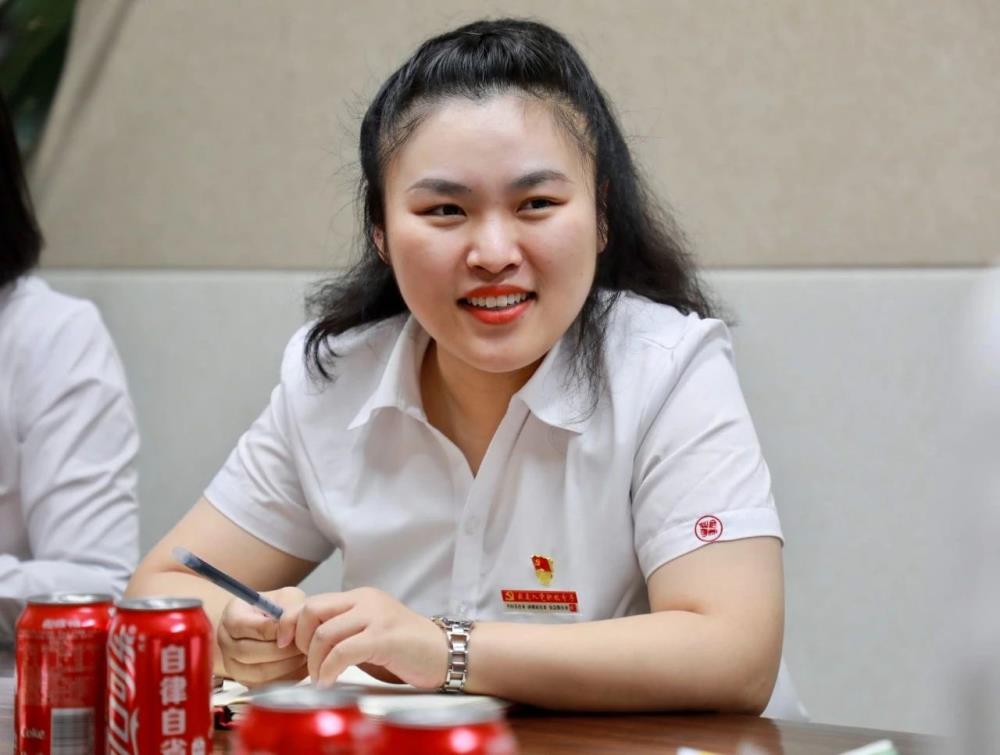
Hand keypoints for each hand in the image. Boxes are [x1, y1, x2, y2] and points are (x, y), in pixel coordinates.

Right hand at [218, 586, 307, 686]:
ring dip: (287, 664)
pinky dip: (287, 676)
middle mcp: (227, 643)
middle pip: (250, 652)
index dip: (272, 629)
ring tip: (303, 653)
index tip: (292, 628)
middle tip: (303, 643)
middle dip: (282, 649)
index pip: (244, 626)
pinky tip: (299, 664)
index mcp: (231, 617)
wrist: (269, 625)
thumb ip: (287, 609)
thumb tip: (289, 630)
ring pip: (260, 672)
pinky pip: (268, 685)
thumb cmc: (278, 609)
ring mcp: (234, 666)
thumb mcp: (285, 597)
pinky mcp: (247, 683)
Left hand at [276, 587, 446, 688]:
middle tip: (303, 664)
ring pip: (325, 633)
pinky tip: (328, 681)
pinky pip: (343, 652)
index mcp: (360, 596)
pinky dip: (328, 669)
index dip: (290, 622)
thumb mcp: (369, 632)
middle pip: (312, 611)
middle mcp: (367, 600)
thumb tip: (302, 642)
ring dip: (313, 662)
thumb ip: (343, 631)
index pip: (312, 601)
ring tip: (319, 678)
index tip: (283, 644)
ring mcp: (377, 616)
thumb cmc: (406, 649)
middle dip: (298, 640)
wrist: (446, 653)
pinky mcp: (385, 637)